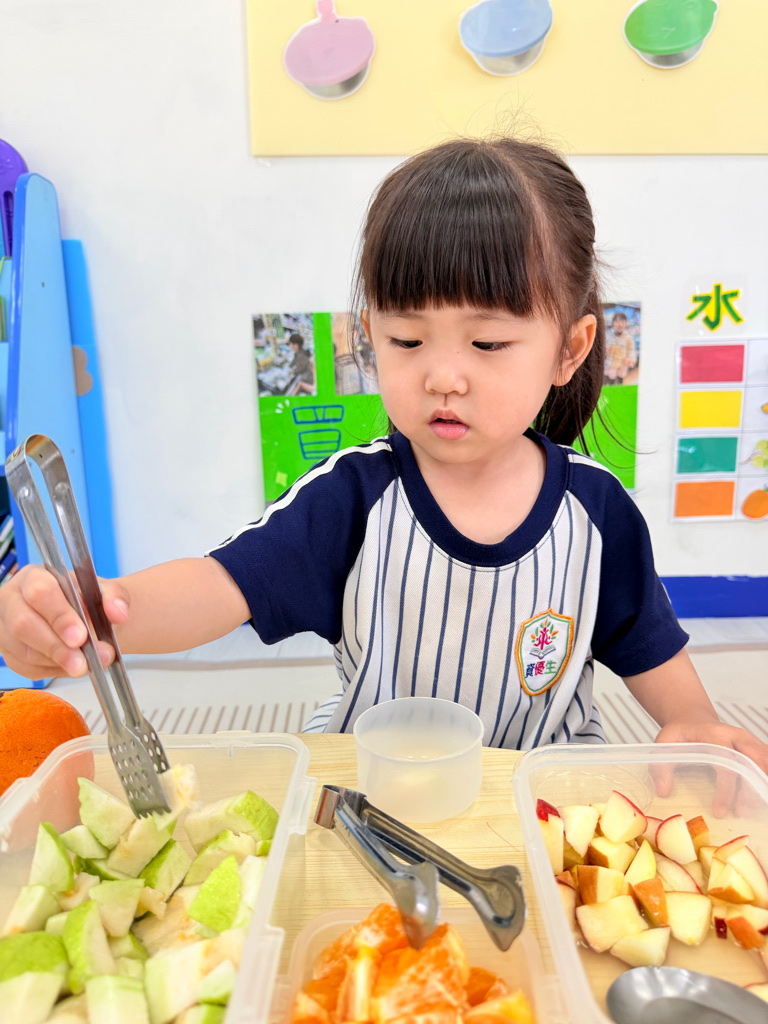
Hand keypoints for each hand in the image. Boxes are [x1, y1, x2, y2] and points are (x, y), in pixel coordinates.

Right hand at [0, 564, 129, 678]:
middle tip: (83, 661)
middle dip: (57, 646)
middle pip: (24, 625)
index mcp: (34, 577)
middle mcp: (13, 601)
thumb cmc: (86, 600)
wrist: (86, 617)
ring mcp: (7, 629)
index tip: (80, 636)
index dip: (59, 616)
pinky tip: (71, 666)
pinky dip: (53, 670)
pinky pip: (28, 667)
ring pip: (24, 651)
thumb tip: (118, 612)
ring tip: (85, 666)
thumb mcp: (103, 591)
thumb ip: (114, 597)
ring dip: (58, 662)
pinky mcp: (11, 654)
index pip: (40, 593)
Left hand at [654, 718, 767, 816]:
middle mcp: (736, 736)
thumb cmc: (681, 732)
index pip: (727, 763)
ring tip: (754, 808)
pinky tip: (760, 794)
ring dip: (762, 783)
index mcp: (715, 734)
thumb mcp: (664, 743)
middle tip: (741, 812)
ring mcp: (748, 741)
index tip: (719, 810)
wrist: (692, 718)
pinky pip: (766, 761)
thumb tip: (663, 791)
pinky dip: (765, 777)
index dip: (725, 790)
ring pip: (764, 761)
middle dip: (751, 789)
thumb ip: (661, 766)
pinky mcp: (754, 747)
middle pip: (753, 762)